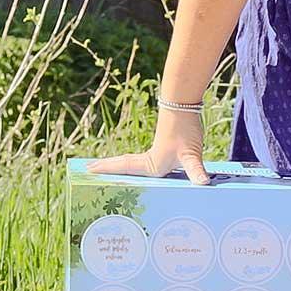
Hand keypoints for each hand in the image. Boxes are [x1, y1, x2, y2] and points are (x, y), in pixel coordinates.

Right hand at [87, 107, 213, 184]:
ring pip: (131, 162)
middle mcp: (150, 160)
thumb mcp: (192, 153)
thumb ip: (196, 170)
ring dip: (118, 166)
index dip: (107, 170)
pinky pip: (142, 161)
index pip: (125, 168)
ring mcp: (155, 154)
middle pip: (124, 165)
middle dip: (107, 169)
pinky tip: (136, 170)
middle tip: (87, 169)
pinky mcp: (162, 149)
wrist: (184, 105)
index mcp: (152, 164)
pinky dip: (133, 165)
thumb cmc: (185, 128)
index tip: (88, 170)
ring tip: (103, 170)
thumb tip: (203, 184)